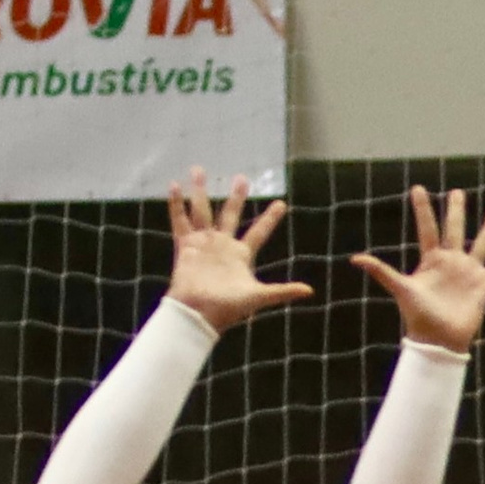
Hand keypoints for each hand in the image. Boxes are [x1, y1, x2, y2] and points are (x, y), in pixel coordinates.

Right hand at [166, 167, 309, 331]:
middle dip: (237, 196)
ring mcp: (203, 243)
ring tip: (198, 169)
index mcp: (241, 255)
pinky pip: (180, 221)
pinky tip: (174, 185)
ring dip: (200, 191)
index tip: (281, 203)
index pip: (260, 231)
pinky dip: (176, 204)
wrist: (198, 314)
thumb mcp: (258, 296)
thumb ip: (282, 291)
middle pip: (231, 214)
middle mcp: (222, 245)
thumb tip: (310, 291)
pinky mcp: (186, 246)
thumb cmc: (227, 307)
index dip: (270, 218)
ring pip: (203, 211)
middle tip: (242, 177)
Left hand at [353, 184, 484, 353]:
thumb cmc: (418, 315)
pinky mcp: (483, 285)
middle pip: (454, 229)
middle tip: (457, 192)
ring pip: (481, 243)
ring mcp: (468, 272)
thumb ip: (381, 271)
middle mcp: (451, 261)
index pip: (427, 228)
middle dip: (456, 210)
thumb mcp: (400, 289)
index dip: (422, 209)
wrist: (439, 339)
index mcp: (431, 260)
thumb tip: (355, 259)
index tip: (417, 188)